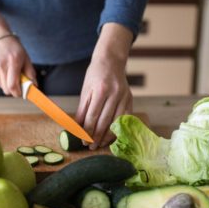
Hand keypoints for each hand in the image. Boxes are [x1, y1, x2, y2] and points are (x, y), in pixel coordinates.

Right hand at [0, 0, 36, 96]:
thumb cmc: (12, 46)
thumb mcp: (25, 56)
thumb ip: (30, 72)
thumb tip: (34, 86)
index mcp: (13, 62)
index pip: (13, 86)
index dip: (18, 93)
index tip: (22, 93)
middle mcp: (1, 66)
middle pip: (7, 89)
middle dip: (14, 89)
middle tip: (18, 83)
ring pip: (2, 86)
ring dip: (7, 83)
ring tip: (9, 71)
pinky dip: (1, 77)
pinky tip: (2, 67)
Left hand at [76, 23, 133, 149]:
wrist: (111, 61)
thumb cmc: (95, 75)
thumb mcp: (85, 90)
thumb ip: (83, 109)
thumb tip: (78, 127)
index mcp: (100, 89)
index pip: (92, 116)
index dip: (87, 130)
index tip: (83, 140)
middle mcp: (114, 93)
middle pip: (104, 121)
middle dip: (96, 136)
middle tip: (90, 147)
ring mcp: (124, 96)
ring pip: (116, 122)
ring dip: (107, 136)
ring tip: (100, 144)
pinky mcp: (130, 99)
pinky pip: (125, 119)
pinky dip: (118, 129)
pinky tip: (111, 136)